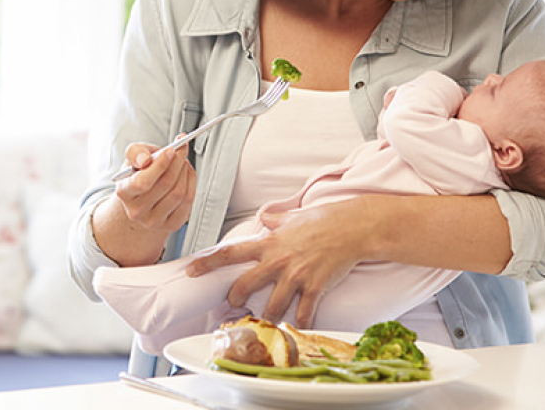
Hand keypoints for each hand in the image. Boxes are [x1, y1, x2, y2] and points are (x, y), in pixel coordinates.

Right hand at [114, 138, 195, 233]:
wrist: (143, 197)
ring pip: (179, 192)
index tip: (171, 149)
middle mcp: (137, 211)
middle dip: (178, 162)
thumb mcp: (133, 158)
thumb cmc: (139, 174)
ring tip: (183, 162)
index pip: (143, 181)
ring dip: (185, 172)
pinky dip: (191, 183)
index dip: (161, 164)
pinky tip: (186, 175)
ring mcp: (154, 221)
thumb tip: (145, 159)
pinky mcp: (171, 225)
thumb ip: (136, 152)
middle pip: (166, 184)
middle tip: (182, 149)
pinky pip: (188, 202)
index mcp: (124, 193)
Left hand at [186, 197, 374, 327]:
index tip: (191, 270)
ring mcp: (296, 276)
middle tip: (232, 304)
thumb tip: (264, 217)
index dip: (208, 262)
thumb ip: (275, 220)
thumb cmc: (324, 219)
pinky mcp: (315, 288)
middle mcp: (278, 261)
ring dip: (266, 318)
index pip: (230, 253)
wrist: (352, 227)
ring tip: (264, 322)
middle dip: (235, 298)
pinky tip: (298, 329)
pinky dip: (300, 324)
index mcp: (269, 243)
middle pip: (245, 285)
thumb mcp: (293, 216)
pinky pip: (303, 314)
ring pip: (272, 306)